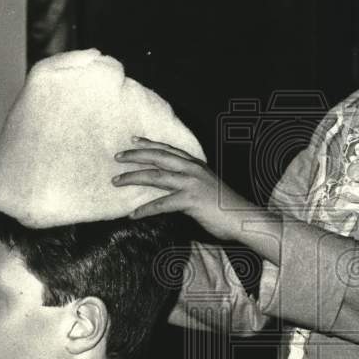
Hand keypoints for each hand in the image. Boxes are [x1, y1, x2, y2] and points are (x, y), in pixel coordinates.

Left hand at [113, 137, 264, 242]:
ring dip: (133, 177)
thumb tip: (172, 188)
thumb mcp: (206, 187)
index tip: (133, 141)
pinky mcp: (191, 200)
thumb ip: (190, 183)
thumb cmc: (225, 206)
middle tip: (117, 157)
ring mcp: (191, 184)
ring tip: (116, 181)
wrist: (242, 217)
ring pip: (156, 176)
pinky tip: (133, 215)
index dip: (150, 144)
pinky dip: (145, 209)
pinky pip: (162, 204)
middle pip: (158, 157)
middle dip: (135, 156)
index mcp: (196, 165)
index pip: (169, 150)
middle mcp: (192, 170)